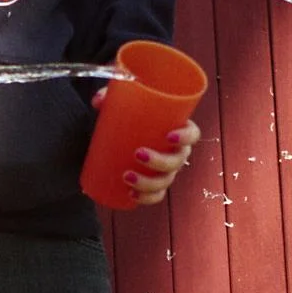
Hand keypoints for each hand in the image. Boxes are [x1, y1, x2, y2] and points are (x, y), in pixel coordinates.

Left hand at [90, 89, 200, 206]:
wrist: (123, 131)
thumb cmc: (132, 111)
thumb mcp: (123, 100)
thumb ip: (112, 94)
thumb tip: (98, 101)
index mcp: (178, 129)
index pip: (193, 134)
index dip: (186, 137)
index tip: (169, 135)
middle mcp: (177, 152)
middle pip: (177, 161)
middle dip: (160, 161)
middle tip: (137, 154)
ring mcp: (167, 170)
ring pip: (165, 181)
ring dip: (149, 183)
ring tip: (126, 176)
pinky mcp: (153, 183)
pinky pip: (155, 195)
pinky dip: (146, 198)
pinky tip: (132, 195)